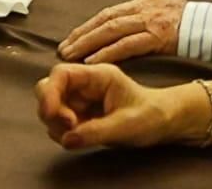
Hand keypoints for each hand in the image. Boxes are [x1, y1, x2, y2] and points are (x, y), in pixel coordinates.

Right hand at [35, 64, 168, 150]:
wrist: (162, 122)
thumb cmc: (150, 116)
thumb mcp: (126, 125)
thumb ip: (96, 131)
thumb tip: (66, 138)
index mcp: (97, 76)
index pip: (61, 74)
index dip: (50, 92)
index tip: (53, 114)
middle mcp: (84, 84)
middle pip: (49, 87)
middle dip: (51, 109)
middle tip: (70, 127)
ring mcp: (80, 99)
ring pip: (51, 106)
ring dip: (56, 123)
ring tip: (79, 135)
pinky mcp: (80, 114)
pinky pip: (59, 122)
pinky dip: (62, 132)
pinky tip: (80, 138)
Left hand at [56, 0, 187, 63]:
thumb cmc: (196, 22)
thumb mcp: (168, 6)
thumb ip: (147, 11)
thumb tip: (128, 19)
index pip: (110, 12)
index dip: (89, 25)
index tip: (73, 36)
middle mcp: (145, 6)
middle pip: (105, 19)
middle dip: (82, 34)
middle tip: (63, 47)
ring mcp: (151, 20)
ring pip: (111, 30)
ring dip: (88, 43)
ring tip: (71, 55)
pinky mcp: (159, 36)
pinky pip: (127, 45)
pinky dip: (107, 52)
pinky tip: (93, 61)